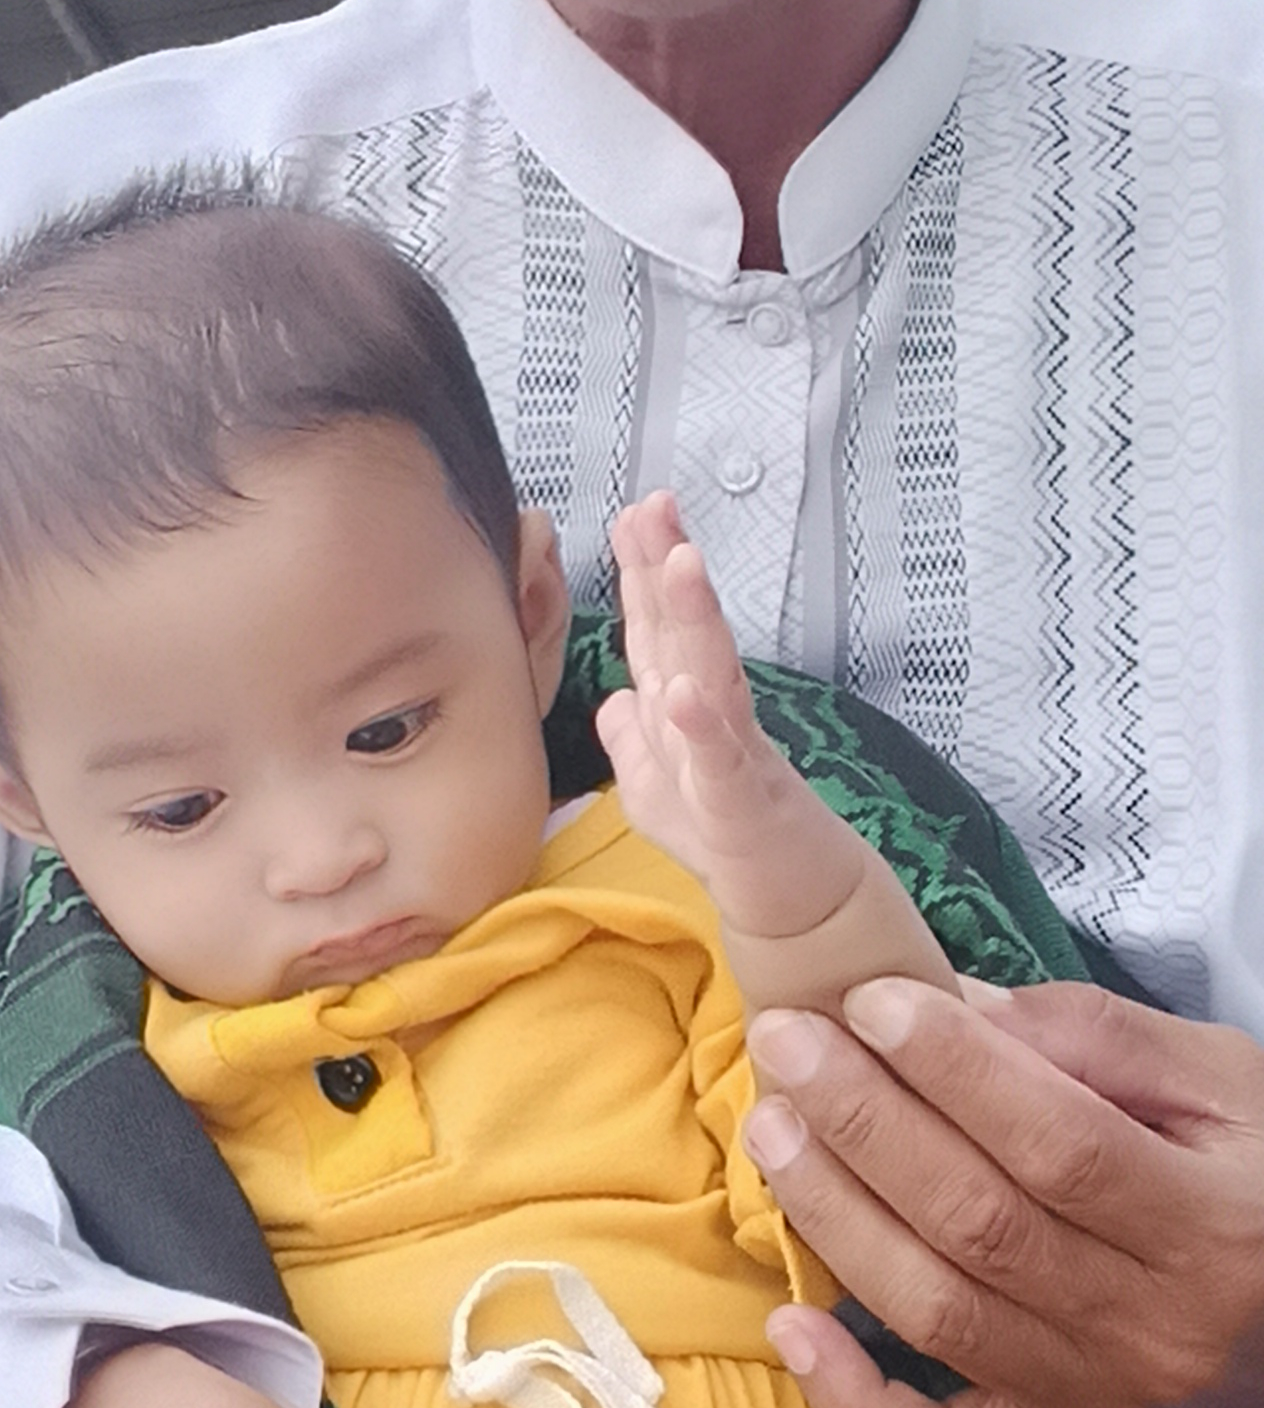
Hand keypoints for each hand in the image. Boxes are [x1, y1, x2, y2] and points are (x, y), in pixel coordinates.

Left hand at [601, 493, 842, 934]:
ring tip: (681, 563)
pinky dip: (703, 728)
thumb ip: (635, 740)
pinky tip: (684, 691)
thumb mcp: (659, 790)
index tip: (631, 513)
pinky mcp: (745, 806)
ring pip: (713, 676)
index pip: (659, 630)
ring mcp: (734, 755)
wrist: (793, 902)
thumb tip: (614, 699)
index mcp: (687, 708)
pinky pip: (722, 763)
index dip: (643, 573)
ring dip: (696, 620)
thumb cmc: (726, 838)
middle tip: (654, 505)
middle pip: (686, 632)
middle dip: (668, 567)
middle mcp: (714, 717)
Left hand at [745, 970, 1263, 1407]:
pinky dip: (852, 1398)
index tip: (872, 1002)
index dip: (958, 1073)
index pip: (1063, 1147)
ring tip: (774, 1131)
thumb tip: (957, 1006)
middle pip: (981, 1224)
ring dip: (838, 1219)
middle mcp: (1147, 1323)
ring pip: (940, 1315)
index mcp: (1209, 1224)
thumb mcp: (1230, 1084)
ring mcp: (1090, 1393)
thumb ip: (1103, 1039)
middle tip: (789, 1044)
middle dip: (867, 1124)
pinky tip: (792, 1322)